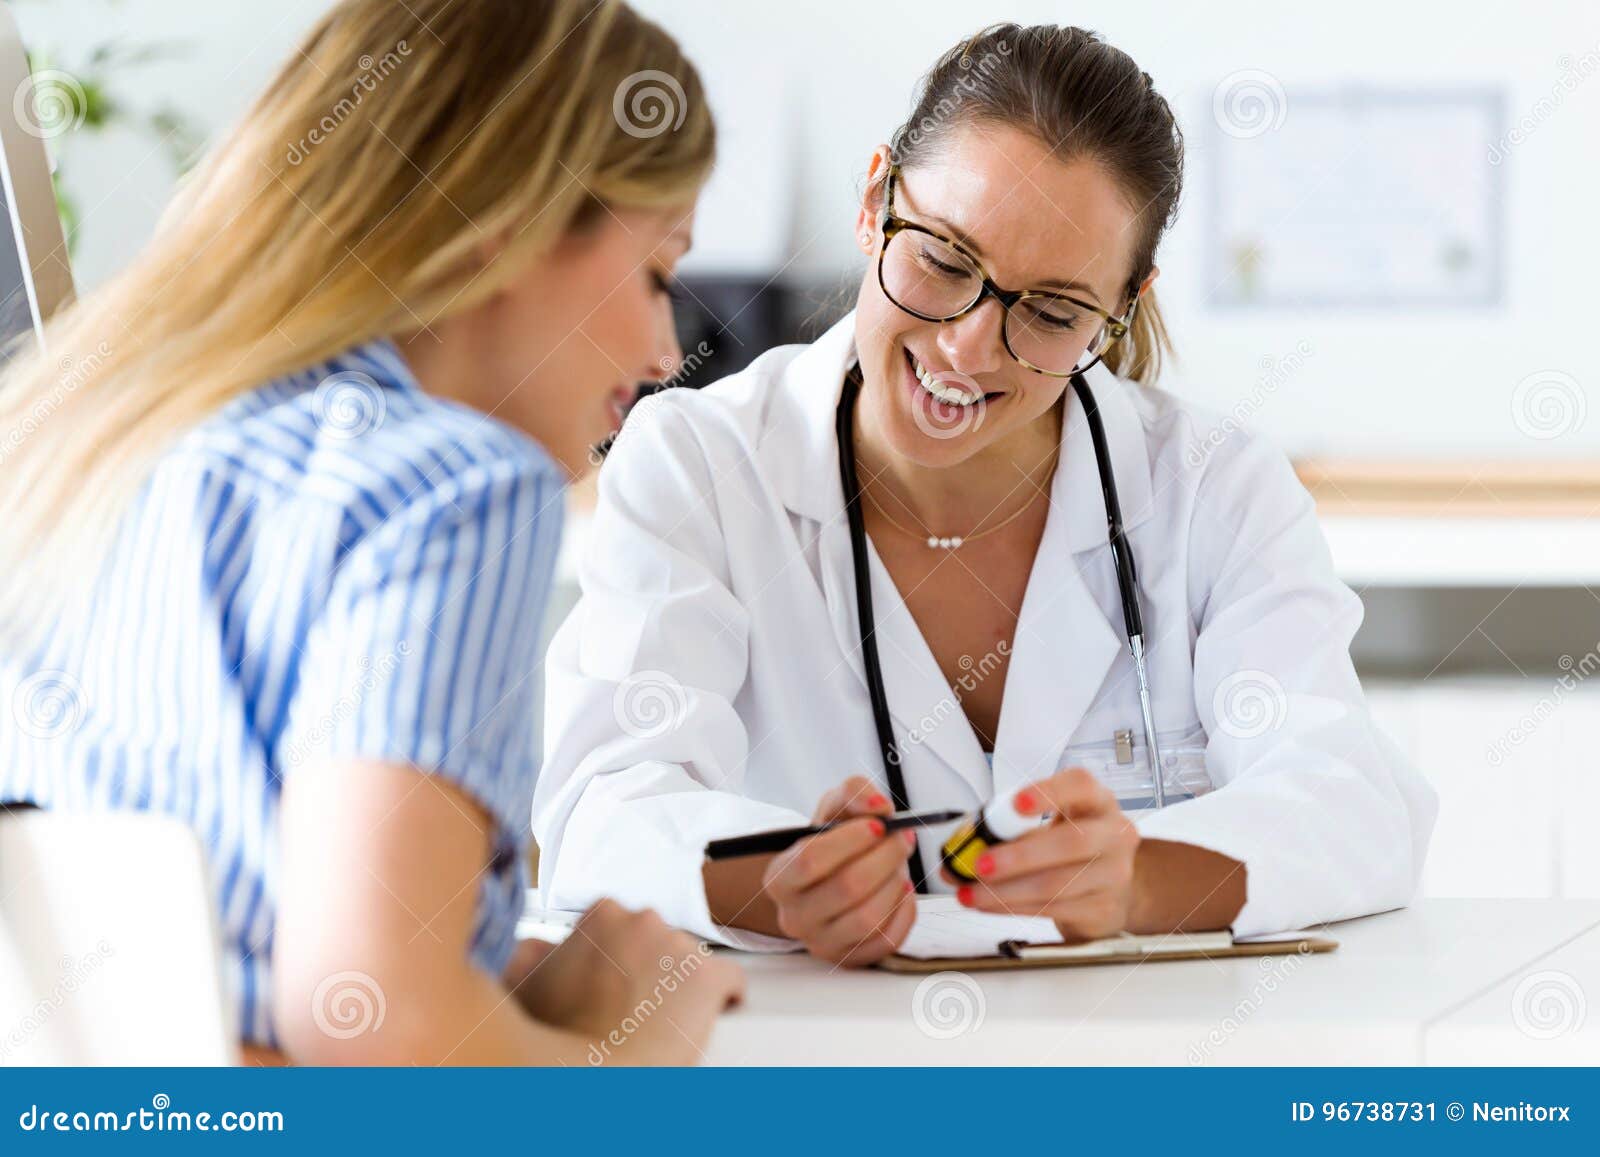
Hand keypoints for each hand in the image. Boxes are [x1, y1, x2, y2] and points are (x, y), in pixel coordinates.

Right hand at [506, 899, 744, 1064]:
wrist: (592, 1072)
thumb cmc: (557, 1033)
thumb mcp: (527, 980)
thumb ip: (532, 952)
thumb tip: (536, 947)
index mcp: (603, 914)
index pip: (625, 928)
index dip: (620, 962)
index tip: (615, 986)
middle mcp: (644, 920)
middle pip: (659, 943)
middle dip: (650, 972)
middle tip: (634, 1010)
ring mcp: (680, 946)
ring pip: (691, 964)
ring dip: (681, 989)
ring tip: (661, 1023)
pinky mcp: (710, 977)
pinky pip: (731, 982)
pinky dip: (725, 999)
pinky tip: (713, 1015)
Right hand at [759, 775, 917, 964]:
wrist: (833, 877)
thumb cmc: (833, 842)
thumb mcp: (836, 806)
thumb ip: (855, 792)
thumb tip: (879, 806)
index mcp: (780, 878)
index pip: (810, 861)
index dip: (850, 840)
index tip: (879, 824)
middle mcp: (794, 917)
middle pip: (846, 889)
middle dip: (884, 857)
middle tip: (902, 837)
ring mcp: (822, 943)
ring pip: (869, 918)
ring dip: (895, 883)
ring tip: (899, 863)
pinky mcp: (852, 959)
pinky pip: (888, 940)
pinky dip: (905, 911)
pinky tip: (901, 890)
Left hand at [945, 767, 1139, 940]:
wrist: (1109, 890)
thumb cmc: (1069, 850)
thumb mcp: (1043, 827)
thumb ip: (1002, 833)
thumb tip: (954, 857)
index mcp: (1096, 801)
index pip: (1080, 785)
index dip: (1048, 792)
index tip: (1016, 803)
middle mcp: (1113, 834)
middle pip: (1072, 841)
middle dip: (1019, 855)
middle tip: (980, 864)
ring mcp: (1114, 874)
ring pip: (1058, 884)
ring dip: (1007, 890)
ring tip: (972, 892)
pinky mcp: (1104, 909)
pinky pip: (1054, 909)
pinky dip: (1015, 907)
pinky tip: (991, 904)